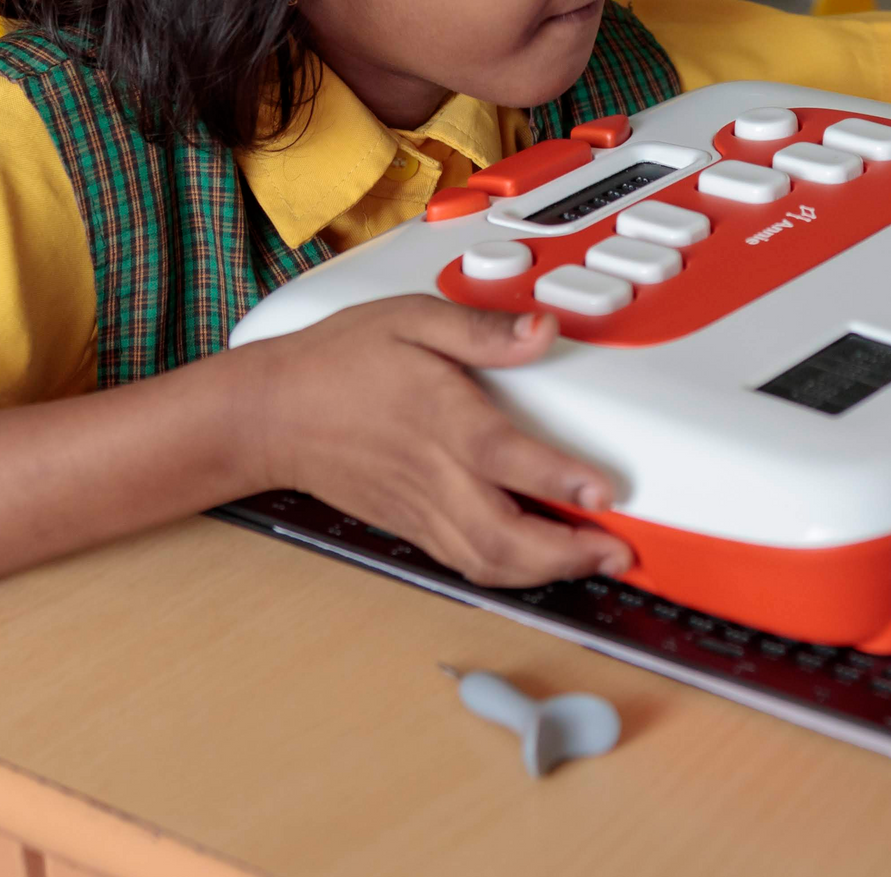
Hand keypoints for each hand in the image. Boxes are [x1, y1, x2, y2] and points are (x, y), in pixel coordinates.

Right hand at [244, 296, 634, 586]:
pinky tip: (539, 563)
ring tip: (593, 561)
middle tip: (619, 549)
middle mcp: (432, 473)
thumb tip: (541, 330)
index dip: (559, 479)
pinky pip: (466, 562)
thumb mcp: (410, 318)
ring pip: (488, 560)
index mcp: (439, 417)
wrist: (271, 413)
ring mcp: (421, 508)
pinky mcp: (412, 526)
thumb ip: (481, 329)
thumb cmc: (338, 361)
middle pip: (504, 535)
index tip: (604, 490)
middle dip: (568, 553)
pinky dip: (510, 572)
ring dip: (546, 571)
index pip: (506, 457)